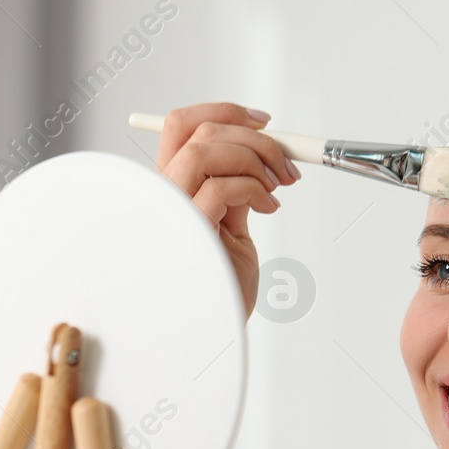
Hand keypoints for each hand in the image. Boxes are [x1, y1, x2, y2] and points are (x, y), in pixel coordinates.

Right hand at [156, 102, 300, 314]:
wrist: (214, 337)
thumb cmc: (221, 290)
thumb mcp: (231, 229)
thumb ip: (234, 192)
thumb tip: (257, 157)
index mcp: (170, 190)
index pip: (180, 126)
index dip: (223, 111)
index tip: (264, 121)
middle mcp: (162, 197)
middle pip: (195, 130)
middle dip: (252, 136)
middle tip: (286, 161)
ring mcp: (170, 213)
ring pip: (203, 149)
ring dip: (255, 158)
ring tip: (278, 186)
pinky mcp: (186, 232)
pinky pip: (219, 188)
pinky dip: (254, 189)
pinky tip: (269, 208)